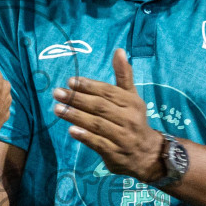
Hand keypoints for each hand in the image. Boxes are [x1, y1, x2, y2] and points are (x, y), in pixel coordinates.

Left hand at [52, 48, 162, 180]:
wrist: (148, 154)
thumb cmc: (134, 121)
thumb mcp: (132, 98)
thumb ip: (123, 75)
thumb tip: (119, 50)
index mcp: (132, 103)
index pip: (108, 92)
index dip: (89, 86)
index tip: (70, 81)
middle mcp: (128, 118)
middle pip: (100, 107)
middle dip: (77, 99)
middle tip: (57, 93)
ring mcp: (123, 137)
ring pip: (97, 124)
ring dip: (76, 116)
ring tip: (58, 109)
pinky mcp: (116, 153)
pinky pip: (99, 144)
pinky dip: (85, 137)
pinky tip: (71, 130)